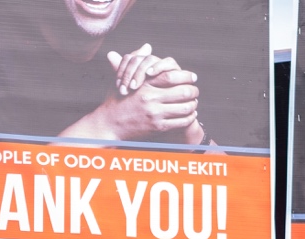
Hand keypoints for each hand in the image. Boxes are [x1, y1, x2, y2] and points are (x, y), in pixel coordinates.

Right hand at [68, 46, 199, 141]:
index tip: (193, 77)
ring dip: (193, 105)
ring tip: (194, 103)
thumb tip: (146, 46)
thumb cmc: (116, 100)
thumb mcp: (123, 78)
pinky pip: (181, 122)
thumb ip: (136, 61)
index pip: (172, 75)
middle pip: (183, 91)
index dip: (186, 76)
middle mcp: (151, 98)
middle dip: (194, 91)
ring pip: (185, 108)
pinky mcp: (157, 127)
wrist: (108, 125)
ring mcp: (155, 114)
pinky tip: (190, 115)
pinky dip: (189, 118)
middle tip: (196, 91)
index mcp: (145, 84)